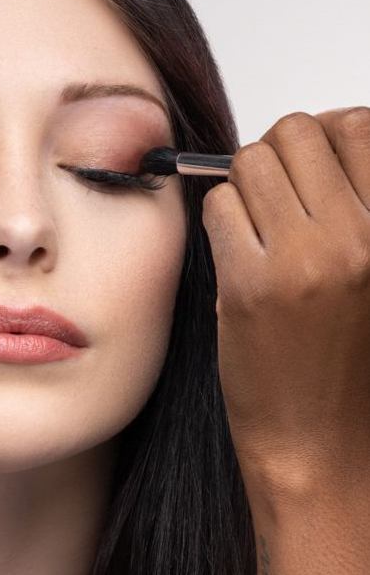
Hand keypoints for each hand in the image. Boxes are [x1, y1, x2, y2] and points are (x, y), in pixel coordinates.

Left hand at [201, 107, 369, 502]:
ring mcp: (305, 259)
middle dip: (278, 155)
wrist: (320, 448)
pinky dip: (221, 221)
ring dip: (244, 186)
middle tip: (276, 199)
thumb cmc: (350, 368)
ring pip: (250, 161)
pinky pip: (219, 205)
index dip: (325, 138)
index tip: (312, 166)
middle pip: (297, 132)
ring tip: (257, 232)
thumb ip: (357, 210)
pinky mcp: (250, 285)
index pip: (358, 126)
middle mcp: (361, 237)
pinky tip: (239, 259)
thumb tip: (323, 136)